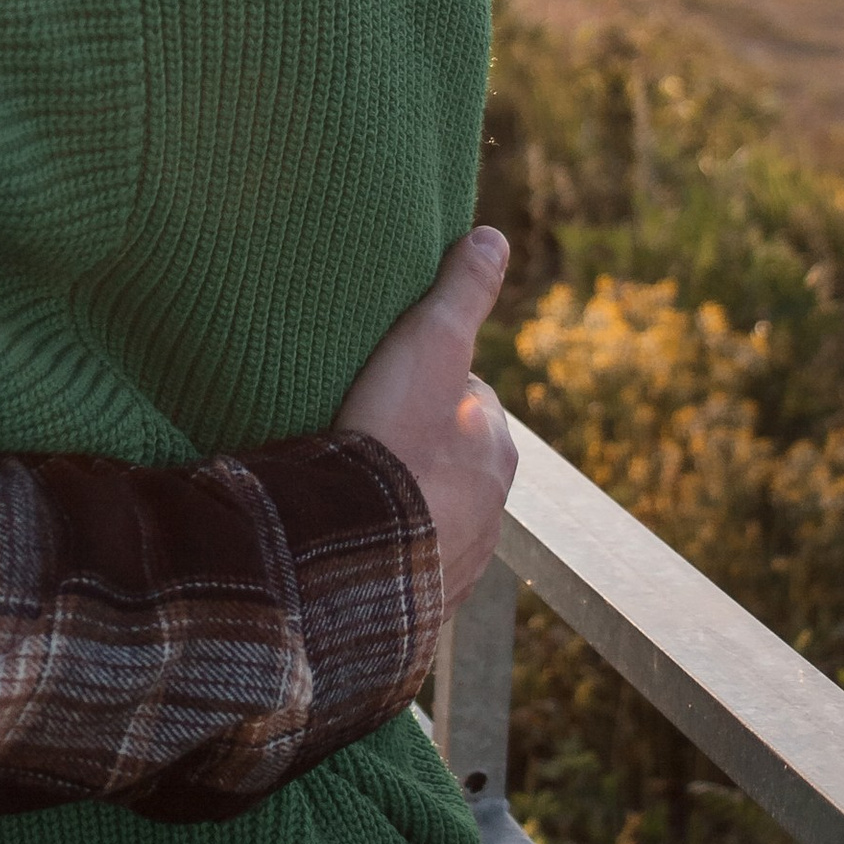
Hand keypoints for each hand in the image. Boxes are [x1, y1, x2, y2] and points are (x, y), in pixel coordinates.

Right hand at [335, 228, 516, 620]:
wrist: (359, 559)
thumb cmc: (395, 444)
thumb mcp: (428, 346)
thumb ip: (460, 293)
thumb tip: (492, 237)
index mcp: (496, 450)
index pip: (468, 399)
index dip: (426, 383)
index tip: (383, 382)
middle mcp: (492, 511)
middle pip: (451, 461)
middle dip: (416, 448)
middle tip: (358, 432)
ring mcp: (457, 563)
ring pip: (430, 516)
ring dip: (399, 504)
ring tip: (346, 490)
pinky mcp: (420, 606)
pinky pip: (405, 570)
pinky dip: (384, 556)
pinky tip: (348, 544)